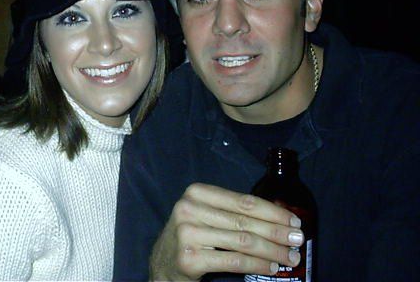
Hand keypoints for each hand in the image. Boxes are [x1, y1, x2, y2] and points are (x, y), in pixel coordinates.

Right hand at [149, 184, 303, 280]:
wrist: (162, 264)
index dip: (272, 211)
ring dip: (272, 251)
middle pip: (245, 221)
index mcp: (196, 192)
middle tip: (298, 240)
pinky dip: (257, 265)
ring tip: (289, 257)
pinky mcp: (190, 258)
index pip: (243, 201)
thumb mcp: (205, 215)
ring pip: (243, 241)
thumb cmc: (192, 237)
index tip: (294, 221)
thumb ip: (232, 212)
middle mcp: (189, 209)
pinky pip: (234, 261)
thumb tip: (279, 217)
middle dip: (277, 232)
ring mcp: (188, 233)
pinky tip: (271, 267)